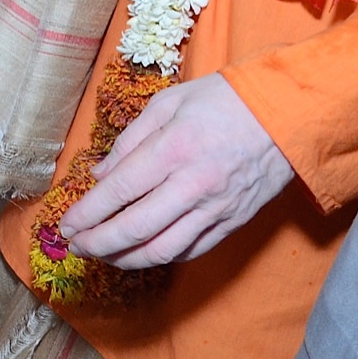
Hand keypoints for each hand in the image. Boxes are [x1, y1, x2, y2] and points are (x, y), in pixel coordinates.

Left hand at [61, 74, 294, 268]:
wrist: (290, 114)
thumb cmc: (225, 100)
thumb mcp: (169, 102)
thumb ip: (130, 139)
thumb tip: (101, 173)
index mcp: (174, 149)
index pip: (119, 191)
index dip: (88, 212)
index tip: (66, 223)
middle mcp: (193, 184)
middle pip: (135, 228)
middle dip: (97, 242)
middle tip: (75, 245)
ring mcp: (216, 208)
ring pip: (162, 249)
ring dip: (125, 258)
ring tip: (102, 255)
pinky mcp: (233, 222)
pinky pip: (191, 250)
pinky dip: (161, 257)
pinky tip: (141, 252)